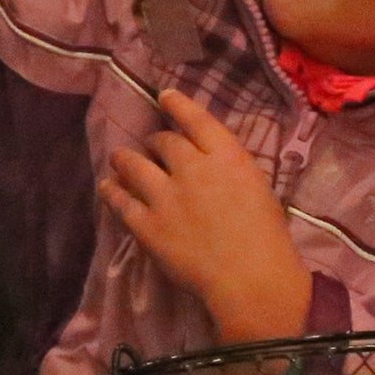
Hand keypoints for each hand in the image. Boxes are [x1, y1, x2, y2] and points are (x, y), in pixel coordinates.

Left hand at [101, 90, 312, 346]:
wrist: (250, 277)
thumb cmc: (266, 236)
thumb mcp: (258, 187)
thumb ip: (231, 169)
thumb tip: (212, 164)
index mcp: (226, 156)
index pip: (195, 118)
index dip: (176, 104)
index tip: (164, 96)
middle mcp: (191, 167)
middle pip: (163, 141)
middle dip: (156, 142)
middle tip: (153, 148)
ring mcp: (165, 195)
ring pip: (134, 164)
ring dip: (125, 159)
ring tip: (118, 158)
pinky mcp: (146, 224)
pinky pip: (121, 201)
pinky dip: (112, 191)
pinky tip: (108, 187)